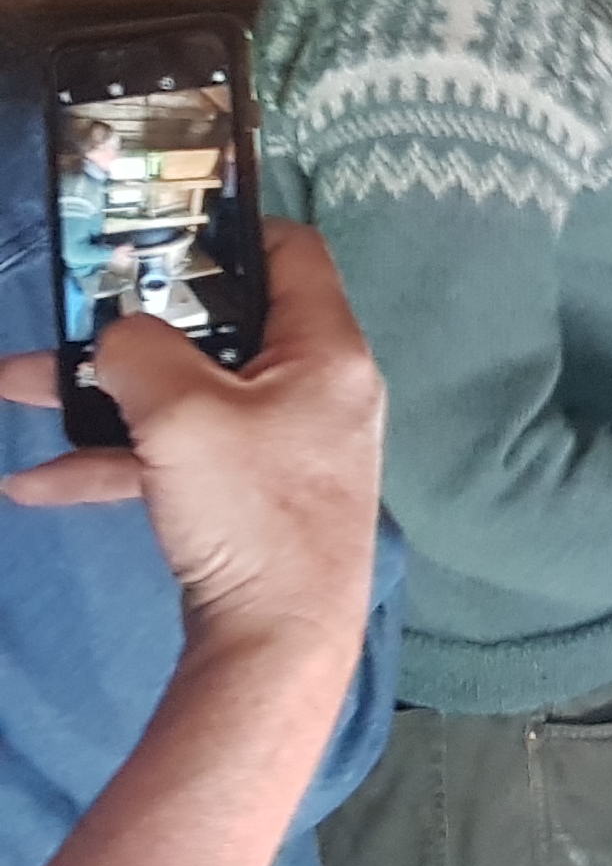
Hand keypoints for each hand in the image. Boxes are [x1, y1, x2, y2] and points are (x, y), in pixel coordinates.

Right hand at [3, 222, 383, 655]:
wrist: (276, 640)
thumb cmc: (250, 511)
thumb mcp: (180, 415)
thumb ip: (140, 352)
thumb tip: (120, 334)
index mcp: (327, 351)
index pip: (294, 254)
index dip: (231, 228)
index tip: (164, 225)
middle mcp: (317, 389)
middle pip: (220, 328)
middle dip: (131, 326)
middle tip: (68, 315)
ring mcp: (285, 444)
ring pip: (184, 397)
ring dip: (102, 395)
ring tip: (16, 387)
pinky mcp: (252, 495)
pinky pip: (178, 459)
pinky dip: (114, 464)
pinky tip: (33, 483)